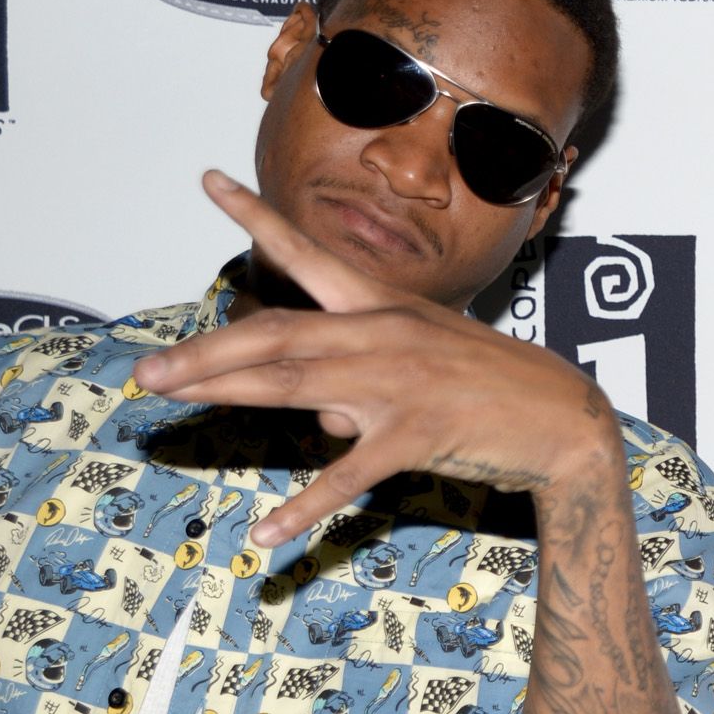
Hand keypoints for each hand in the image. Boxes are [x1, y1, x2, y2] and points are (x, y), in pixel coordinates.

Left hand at [133, 171, 621, 548]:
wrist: (566, 421)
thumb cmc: (494, 389)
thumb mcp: (426, 365)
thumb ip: (364, 385)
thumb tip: (326, 420)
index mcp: (386, 308)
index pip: (310, 256)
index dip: (257, 217)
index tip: (208, 181)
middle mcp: (384, 334)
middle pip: (277, 335)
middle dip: (205, 351)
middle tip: (146, 371)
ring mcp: (400, 384)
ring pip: (295, 386)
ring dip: (223, 394)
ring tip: (167, 400)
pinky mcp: (420, 436)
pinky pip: (350, 475)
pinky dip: (306, 507)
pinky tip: (267, 532)